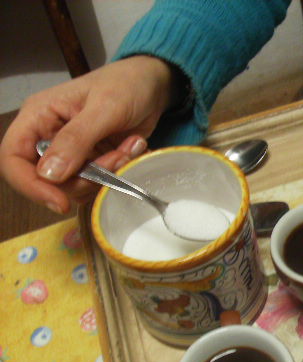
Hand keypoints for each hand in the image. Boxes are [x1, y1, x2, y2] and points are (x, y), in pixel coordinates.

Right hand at [0, 55, 175, 213]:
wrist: (154, 84)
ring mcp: (72, 152)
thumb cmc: (127, 84)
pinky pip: (98, 182)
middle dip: (86, 177)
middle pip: (48, 181)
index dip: (30, 185)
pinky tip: (131, 149)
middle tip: (117, 157)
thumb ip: (76, 139)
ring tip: (127, 147)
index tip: (60, 202)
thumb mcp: (105, 108)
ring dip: (107, 173)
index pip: (13, 158)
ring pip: (77, 185)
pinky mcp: (93, 161)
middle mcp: (49, 137)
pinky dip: (118, 172)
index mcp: (39, 116)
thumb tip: (49, 175)